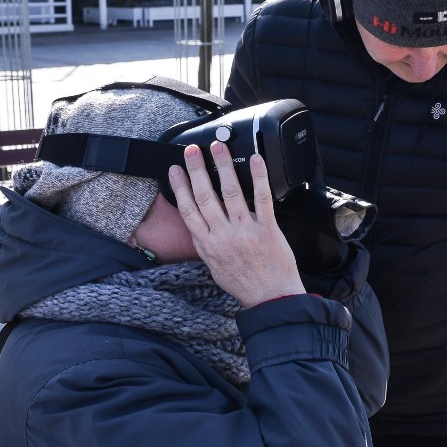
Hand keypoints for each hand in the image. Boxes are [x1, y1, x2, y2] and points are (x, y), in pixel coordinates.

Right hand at [169, 141, 305, 308]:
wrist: (272, 299)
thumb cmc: (244, 284)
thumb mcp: (214, 267)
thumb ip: (206, 244)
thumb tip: (197, 225)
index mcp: (208, 245)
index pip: (188, 210)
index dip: (179, 187)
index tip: (174, 170)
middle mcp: (223, 235)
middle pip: (205, 196)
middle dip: (196, 169)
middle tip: (191, 150)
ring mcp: (245, 231)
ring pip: (230, 192)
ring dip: (223, 166)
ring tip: (218, 147)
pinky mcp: (267, 229)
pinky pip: (262, 198)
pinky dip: (259, 177)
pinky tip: (255, 161)